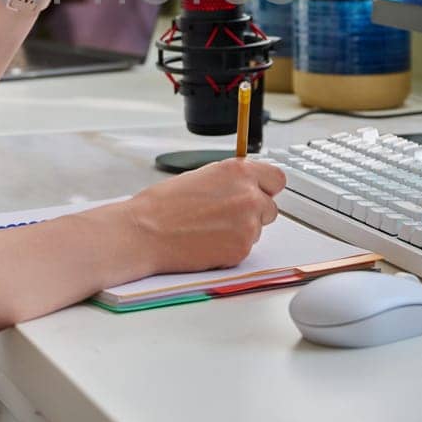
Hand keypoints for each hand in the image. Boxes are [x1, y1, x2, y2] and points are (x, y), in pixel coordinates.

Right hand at [122, 158, 285, 273]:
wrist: (145, 232)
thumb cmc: (162, 205)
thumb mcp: (201, 176)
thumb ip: (230, 180)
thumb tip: (244, 186)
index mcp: (239, 172)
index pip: (276, 178)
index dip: (265, 187)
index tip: (258, 192)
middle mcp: (249, 196)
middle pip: (270, 207)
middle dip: (254, 212)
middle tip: (226, 216)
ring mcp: (248, 225)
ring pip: (258, 229)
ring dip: (241, 230)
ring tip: (209, 229)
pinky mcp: (241, 249)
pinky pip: (245, 248)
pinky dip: (230, 248)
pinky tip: (207, 242)